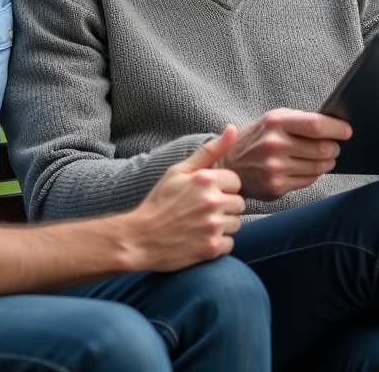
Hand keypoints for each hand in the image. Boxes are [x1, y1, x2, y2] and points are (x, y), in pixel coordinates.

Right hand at [126, 126, 246, 271]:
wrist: (139, 238)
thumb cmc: (159, 202)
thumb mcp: (178, 171)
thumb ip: (209, 151)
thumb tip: (232, 129)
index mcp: (206, 179)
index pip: (236, 181)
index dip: (222, 188)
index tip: (205, 194)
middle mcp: (212, 202)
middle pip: (239, 203)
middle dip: (225, 207)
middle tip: (202, 211)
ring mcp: (213, 226)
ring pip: (236, 224)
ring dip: (223, 226)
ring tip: (200, 225)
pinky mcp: (212, 248)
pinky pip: (230, 243)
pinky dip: (218, 244)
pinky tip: (200, 239)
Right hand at [222, 109, 352, 200]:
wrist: (230, 165)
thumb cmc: (257, 138)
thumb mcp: (273, 119)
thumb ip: (300, 119)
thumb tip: (334, 123)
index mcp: (275, 123)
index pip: (315, 125)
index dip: (337, 129)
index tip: (347, 131)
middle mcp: (274, 145)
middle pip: (322, 148)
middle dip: (334, 148)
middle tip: (334, 146)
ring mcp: (275, 168)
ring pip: (319, 167)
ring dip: (327, 162)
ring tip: (323, 157)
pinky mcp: (276, 186)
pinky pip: (309, 181)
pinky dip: (314, 174)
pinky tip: (306, 167)